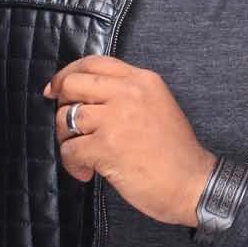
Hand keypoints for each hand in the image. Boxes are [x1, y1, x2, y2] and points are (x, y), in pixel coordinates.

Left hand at [44, 55, 216, 226]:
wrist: (192, 183)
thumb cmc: (174, 153)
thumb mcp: (157, 106)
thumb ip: (126, 94)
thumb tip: (82, 96)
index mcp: (142, 80)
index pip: (93, 62)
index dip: (67, 74)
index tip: (55, 89)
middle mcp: (129, 93)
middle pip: (72, 84)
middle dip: (61, 105)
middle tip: (67, 127)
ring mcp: (116, 119)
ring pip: (66, 117)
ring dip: (67, 139)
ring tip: (83, 155)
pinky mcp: (106, 146)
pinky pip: (70, 148)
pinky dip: (72, 164)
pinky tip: (87, 173)